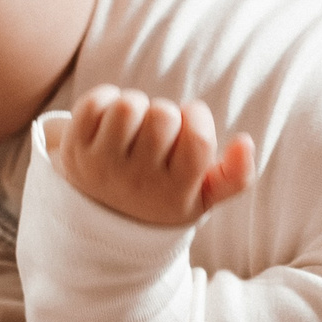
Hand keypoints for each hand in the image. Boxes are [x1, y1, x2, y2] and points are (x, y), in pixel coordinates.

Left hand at [58, 86, 256, 226]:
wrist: (103, 221)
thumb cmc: (165, 196)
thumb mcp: (205, 197)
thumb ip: (237, 176)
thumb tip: (245, 142)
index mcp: (175, 192)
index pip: (198, 139)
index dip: (199, 117)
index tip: (191, 121)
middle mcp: (138, 183)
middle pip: (163, 116)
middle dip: (166, 113)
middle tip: (161, 131)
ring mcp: (103, 167)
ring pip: (128, 107)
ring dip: (137, 105)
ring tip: (137, 125)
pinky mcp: (76, 151)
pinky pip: (95, 103)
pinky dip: (107, 100)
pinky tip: (113, 120)